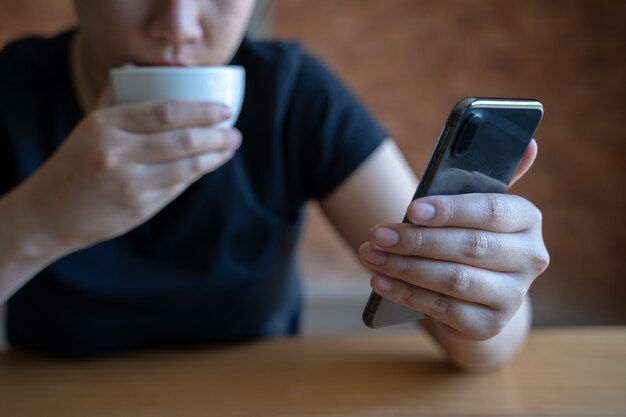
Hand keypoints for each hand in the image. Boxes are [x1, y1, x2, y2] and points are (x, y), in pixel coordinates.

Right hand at [18, 96, 240, 250]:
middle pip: (183, 139)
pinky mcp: (139, 209)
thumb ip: (114, 98)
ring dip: (215, 157)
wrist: (50, 213)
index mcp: (105, 125)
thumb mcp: (89, 126)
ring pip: (187, 166)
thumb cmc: (75, 163)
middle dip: (217, 135)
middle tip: (235, 133)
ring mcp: (130, 183)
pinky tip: (207, 165)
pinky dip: (196, 175)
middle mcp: (118, 153)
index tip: (225, 110)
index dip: (201, 110)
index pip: (165, 111)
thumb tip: (137, 69)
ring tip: (229, 148)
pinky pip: (178, 187)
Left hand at [358, 192, 548, 339]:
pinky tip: (380, 282)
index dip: (449, 211)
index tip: (411, 209)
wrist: (476, 292)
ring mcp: (513, 296)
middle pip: (468, 247)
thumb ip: (489, 177)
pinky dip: (406, 294)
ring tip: (370, 255)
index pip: (490, 211)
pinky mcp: (489, 325)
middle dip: (416, 240)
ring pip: (453, 280)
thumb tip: (528, 145)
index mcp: (528, 219)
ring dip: (404, 267)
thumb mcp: (473, 206)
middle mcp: (530, 258)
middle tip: (377, 234)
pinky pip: (443, 309)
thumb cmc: (468, 235)